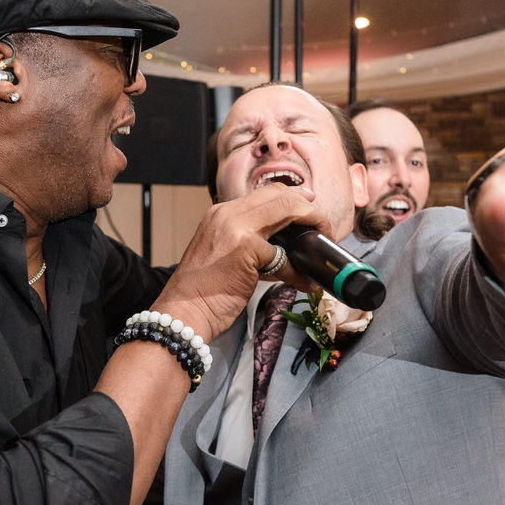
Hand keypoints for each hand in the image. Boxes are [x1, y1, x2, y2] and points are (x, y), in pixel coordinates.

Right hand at [155, 184, 325, 341]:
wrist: (182, 313)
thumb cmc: (202, 292)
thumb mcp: (223, 255)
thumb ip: (248, 243)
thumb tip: (282, 247)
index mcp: (220, 213)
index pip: (265, 192)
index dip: (294, 196)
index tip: (310, 205)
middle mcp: (227, 213)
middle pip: (280, 194)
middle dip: (308, 208)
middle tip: (323, 227)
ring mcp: (236, 228)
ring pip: (287, 210)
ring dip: (311, 226)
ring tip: (319, 247)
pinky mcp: (246, 248)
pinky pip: (284, 255)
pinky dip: (298, 271)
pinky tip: (304, 283)